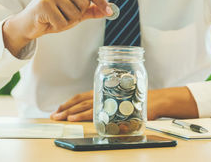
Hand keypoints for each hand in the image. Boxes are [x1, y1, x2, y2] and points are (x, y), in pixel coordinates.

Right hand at [2, 0, 112, 55]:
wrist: (27, 24)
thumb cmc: (51, 16)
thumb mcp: (73, 12)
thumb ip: (90, 10)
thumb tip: (110, 10)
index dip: (100, 0)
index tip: (110, 11)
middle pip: (83, 3)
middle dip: (76, 15)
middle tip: (62, 15)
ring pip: (74, 14)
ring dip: (66, 21)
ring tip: (54, 18)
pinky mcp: (44, 4)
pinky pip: (63, 22)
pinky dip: (58, 26)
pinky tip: (48, 22)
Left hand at [50, 87, 198, 121]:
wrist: (156, 101)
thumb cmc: (138, 100)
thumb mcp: (121, 100)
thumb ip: (108, 104)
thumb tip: (95, 112)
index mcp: (104, 92)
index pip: (82, 96)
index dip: (69, 103)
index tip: (58, 110)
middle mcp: (105, 94)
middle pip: (81, 100)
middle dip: (66, 109)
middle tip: (54, 116)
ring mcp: (111, 100)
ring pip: (88, 105)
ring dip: (73, 112)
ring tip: (63, 117)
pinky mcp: (117, 106)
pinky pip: (100, 111)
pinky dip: (87, 114)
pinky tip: (78, 118)